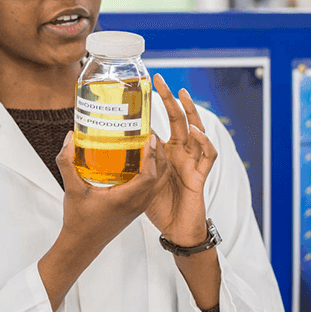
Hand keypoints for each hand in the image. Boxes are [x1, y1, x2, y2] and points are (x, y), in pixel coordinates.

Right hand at [56, 131, 168, 252]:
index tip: (148, 137)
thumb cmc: (79, 221)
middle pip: (160, 175)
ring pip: (160, 181)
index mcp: (125, 199)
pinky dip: (154, 172)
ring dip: (159, 162)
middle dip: (159, 152)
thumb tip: (70, 138)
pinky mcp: (138, 208)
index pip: (149, 175)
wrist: (82, 244)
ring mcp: (140, 207)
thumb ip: (67, 162)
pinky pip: (154, 187)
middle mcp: (137, 203)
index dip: (152, 155)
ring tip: (148, 144)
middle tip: (149, 134)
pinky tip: (141, 161)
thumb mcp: (71, 189)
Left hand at [145, 73, 218, 246]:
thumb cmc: (158, 207)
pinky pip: (208, 156)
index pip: (165, 122)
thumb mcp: (138, 181)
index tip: (146, 87)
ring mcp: (192, 163)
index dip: (160, 104)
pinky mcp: (201, 177)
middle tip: (161, 80)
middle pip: (180, 120)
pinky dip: (204, 142)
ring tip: (182, 96)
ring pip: (197, 131)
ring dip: (191, 112)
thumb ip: (128, 163)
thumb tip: (102, 141)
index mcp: (166, 153)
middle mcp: (181, 154)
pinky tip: (195, 131)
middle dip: (172, 99)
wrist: (175, 231)